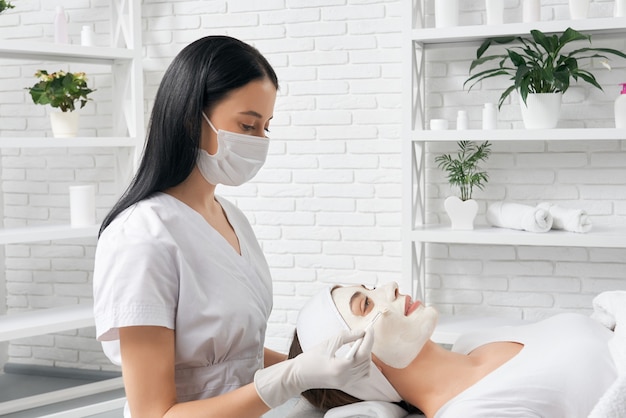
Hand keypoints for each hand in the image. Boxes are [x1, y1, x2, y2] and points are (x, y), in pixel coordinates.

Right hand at [254, 329, 373, 407]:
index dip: (369, 339)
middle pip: (366, 360)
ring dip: (366, 354)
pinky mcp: (345, 385)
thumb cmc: (310, 359)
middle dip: (367, 345)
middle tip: (363, 334)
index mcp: (341, 367)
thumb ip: (346, 336)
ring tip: (358, 344)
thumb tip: (361, 332)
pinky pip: (362, 375)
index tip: (369, 329)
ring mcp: (346, 383)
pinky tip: (356, 356)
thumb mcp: (327, 343)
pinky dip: (363, 365)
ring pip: (366, 368)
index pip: (363, 352)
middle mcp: (345, 377)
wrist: (298, 376)